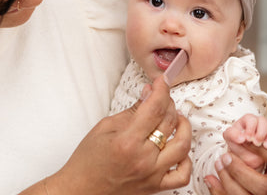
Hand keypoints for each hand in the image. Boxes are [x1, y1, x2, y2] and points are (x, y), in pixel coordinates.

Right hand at [22, 76, 191, 194]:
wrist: (80, 190)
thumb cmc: (87, 161)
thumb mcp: (104, 128)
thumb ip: (131, 111)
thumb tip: (149, 94)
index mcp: (127, 141)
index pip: (154, 108)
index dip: (161, 90)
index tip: (161, 81)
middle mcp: (143, 158)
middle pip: (169, 122)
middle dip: (169, 103)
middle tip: (162, 97)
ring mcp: (151, 174)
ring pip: (182, 146)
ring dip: (183, 127)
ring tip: (176, 118)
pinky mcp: (155, 187)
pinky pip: (182, 176)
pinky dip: (186, 160)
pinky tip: (178, 147)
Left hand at [204, 137, 266, 194]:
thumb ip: (264, 137)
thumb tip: (243, 136)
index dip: (259, 149)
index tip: (244, 139)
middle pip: (262, 187)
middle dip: (240, 171)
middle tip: (225, 156)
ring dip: (227, 181)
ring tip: (219, 163)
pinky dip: (219, 191)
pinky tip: (210, 178)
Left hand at [225, 114, 266, 171]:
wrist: (248, 162)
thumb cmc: (238, 149)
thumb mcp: (232, 142)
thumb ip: (232, 136)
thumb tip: (241, 136)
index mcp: (245, 122)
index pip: (250, 119)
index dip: (250, 128)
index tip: (248, 139)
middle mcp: (258, 124)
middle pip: (263, 120)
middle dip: (261, 132)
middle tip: (257, 143)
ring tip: (266, 146)